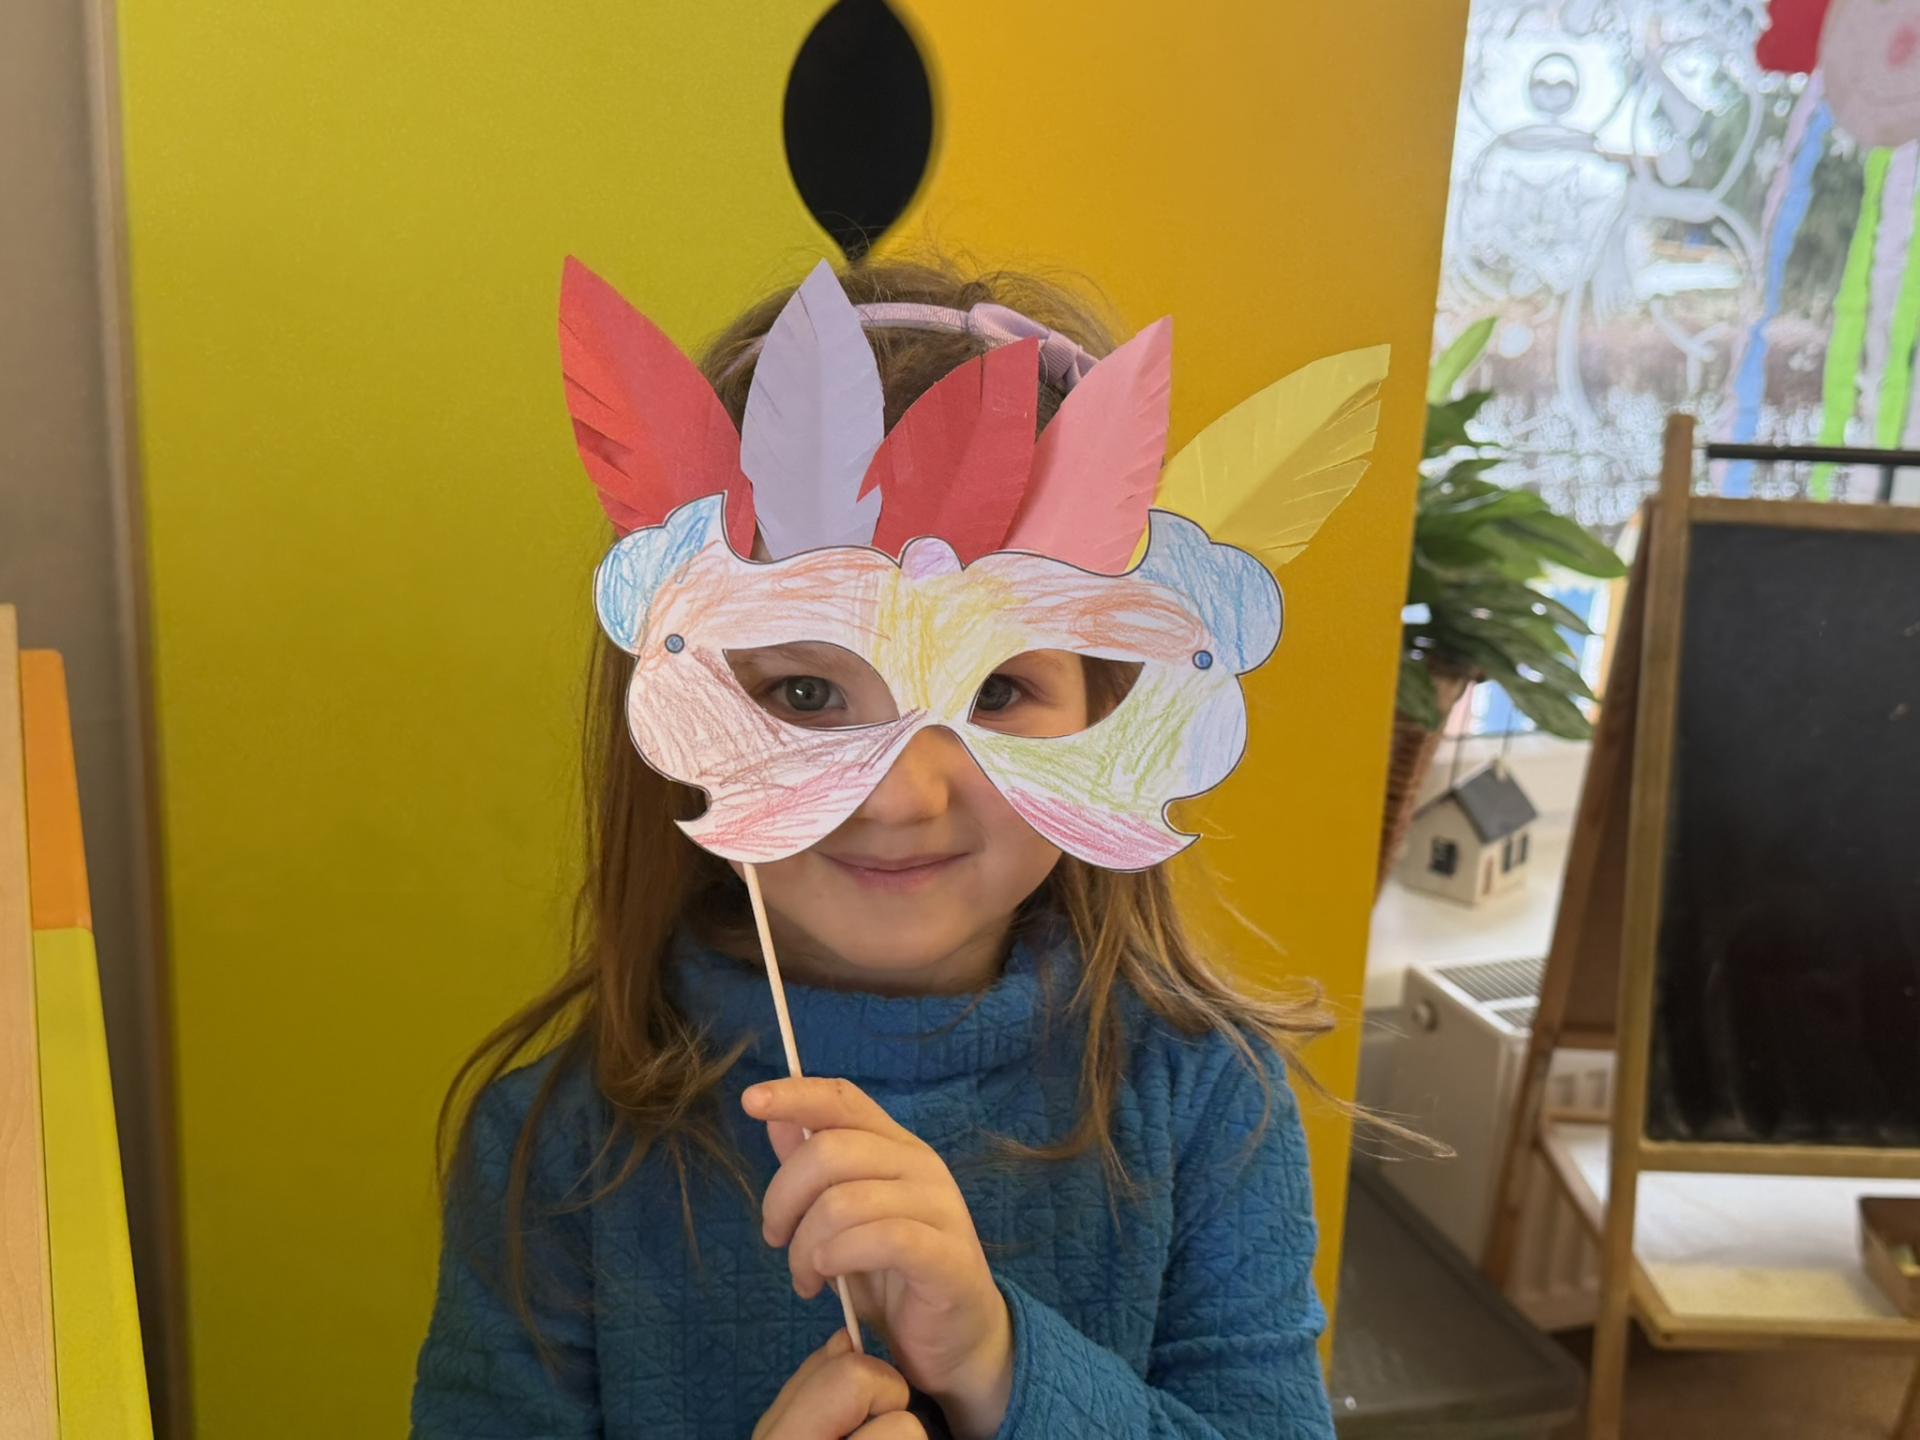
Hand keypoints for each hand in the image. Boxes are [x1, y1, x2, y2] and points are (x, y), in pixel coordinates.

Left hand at [745, 1077, 1013, 1439]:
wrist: (958, 1341)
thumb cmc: (895, 1276)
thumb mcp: (843, 1220)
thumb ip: (815, 1171)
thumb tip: (776, 1121)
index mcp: (895, 1148)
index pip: (845, 1100)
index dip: (796, 1094)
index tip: (749, 1101)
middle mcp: (920, 1166)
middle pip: (831, 1149)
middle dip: (783, 1197)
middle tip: (776, 1239)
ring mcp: (938, 1208)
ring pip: (845, 1200)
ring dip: (806, 1246)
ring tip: (804, 1279)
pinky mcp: (947, 1256)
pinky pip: (883, 1239)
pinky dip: (840, 1255)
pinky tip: (828, 1277)